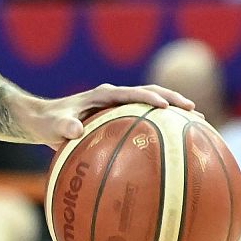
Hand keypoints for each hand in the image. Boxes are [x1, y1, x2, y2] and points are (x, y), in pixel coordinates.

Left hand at [24, 83, 194, 150]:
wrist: (42, 120)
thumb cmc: (48, 122)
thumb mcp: (53, 124)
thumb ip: (63, 125)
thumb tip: (76, 129)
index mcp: (103, 95)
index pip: (132, 93)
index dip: (149, 97)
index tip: (166, 106)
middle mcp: (115, 97)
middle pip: (151, 94)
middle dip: (173, 101)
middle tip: (195, 112)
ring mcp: (119, 107)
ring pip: (151, 106)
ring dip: (173, 113)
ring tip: (198, 125)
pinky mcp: (119, 118)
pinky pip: (144, 121)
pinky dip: (161, 129)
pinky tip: (176, 147)